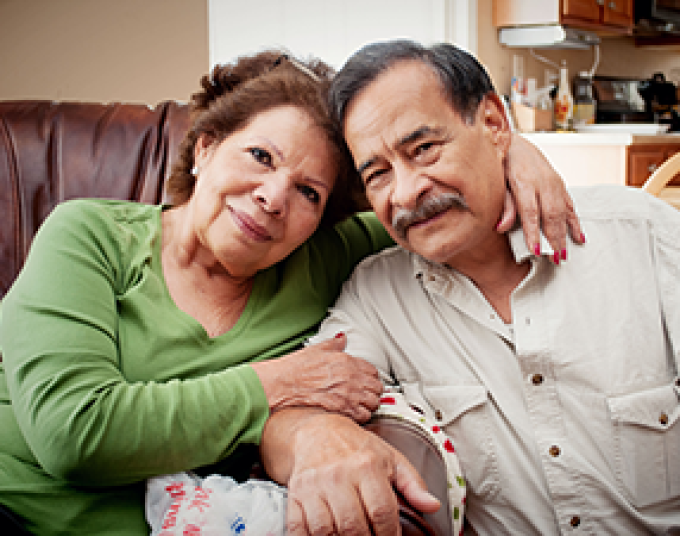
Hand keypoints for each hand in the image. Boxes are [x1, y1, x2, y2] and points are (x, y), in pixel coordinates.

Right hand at [251, 333, 382, 422]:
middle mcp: (351, 378)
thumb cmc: (297, 367)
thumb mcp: (317, 349)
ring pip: (374, 403)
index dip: (370, 377)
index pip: (372, 371)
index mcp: (347, 361)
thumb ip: (334, 344)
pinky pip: (364, 416)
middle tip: (365, 394)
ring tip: (361, 405)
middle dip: (372, 391)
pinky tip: (354, 414)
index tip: (365, 381)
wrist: (284, 384)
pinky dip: (362, 416)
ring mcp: (349, 394)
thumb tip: (342, 338)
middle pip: (377, 388)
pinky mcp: (343, 409)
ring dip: (369, 405)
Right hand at [261, 410, 439, 535]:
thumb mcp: (390, 459)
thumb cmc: (356, 448)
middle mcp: (339, 475)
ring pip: (325, 531)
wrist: (316, 431)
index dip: (389, 534)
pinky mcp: (295, 494)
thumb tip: (432, 505)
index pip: (382, 512)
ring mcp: (314, 486)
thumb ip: (413, 484)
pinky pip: (298, 528)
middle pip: (353, 526)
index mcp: (366, 465)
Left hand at [498, 133, 584, 262]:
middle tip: (554, 259)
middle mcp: (542, 181)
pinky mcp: (559, 184)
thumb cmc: (500, 164)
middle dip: (553, 238)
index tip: (535, 250)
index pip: (530, 211)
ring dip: (564, 235)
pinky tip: (579, 238)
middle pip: (550, 214)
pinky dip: (574, 222)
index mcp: (523, 180)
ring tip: (564, 255)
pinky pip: (570, 205)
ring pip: (562, 212)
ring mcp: (554, 182)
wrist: (514, 142)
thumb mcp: (497, 180)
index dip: (533, 232)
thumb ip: (503, 204)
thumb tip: (501, 227)